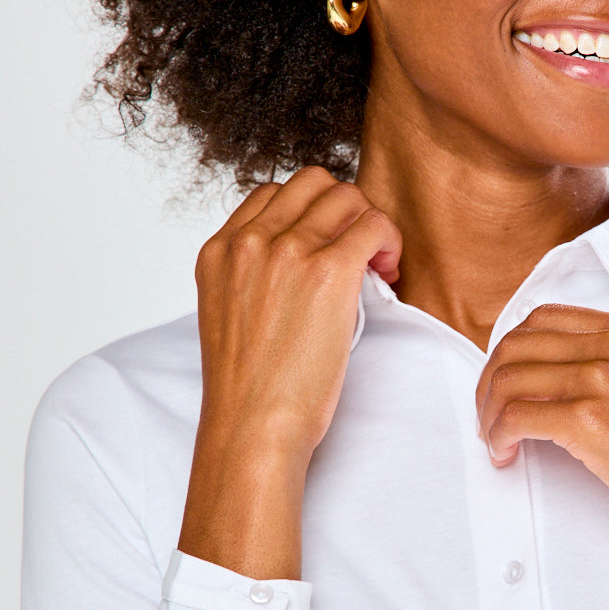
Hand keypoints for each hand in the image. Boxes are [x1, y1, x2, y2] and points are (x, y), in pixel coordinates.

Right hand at [193, 165, 402, 461]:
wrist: (252, 426)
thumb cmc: (249, 391)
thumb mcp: (229, 317)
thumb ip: (253, 278)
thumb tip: (302, 263)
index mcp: (219, 251)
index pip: (272, 195)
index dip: (310, 215)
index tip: (326, 247)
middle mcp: (249, 241)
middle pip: (312, 183)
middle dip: (343, 211)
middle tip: (358, 253)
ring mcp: (287, 251)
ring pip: (346, 197)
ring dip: (369, 225)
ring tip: (377, 266)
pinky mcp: (328, 270)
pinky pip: (374, 225)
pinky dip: (389, 242)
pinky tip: (387, 274)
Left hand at [475, 304, 608, 563]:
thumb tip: (559, 382)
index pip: (543, 319)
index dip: (511, 352)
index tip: (504, 385)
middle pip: (516, 344)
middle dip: (489, 382)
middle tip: (489, 417)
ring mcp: (603, 379)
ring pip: (508, 379)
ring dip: (489, 413)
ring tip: (496, 442)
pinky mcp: (591, 421)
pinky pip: (514, 417)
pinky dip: (498, 437)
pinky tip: (506, 456)